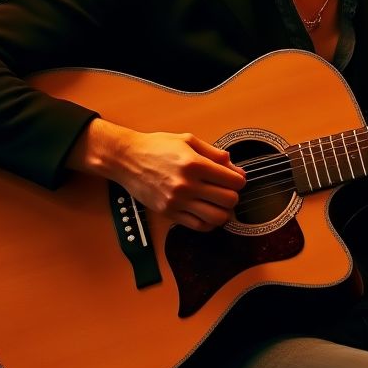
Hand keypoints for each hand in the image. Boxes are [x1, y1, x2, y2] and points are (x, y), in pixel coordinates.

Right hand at [69, 120, 245, 230]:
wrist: (127, 159)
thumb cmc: (156, 147)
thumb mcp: (188, 140)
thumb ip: (215, 154)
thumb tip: (236, 169)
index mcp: (194, 164)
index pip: (233, 181)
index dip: (239, 180)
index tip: (235, 178)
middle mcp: (187, 185)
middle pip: (229, 200)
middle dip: (234, 195)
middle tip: (228, 190)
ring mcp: (177, 201)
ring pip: (217, 217)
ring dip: (224, 212)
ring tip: (219, 204)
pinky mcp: (169, 213)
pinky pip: (198, 226)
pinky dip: (209, 223)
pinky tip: (207, 212)